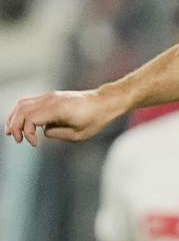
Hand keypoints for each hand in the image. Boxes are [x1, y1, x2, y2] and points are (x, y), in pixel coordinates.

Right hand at [6, 89, 123, 146]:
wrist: (105, 102)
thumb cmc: (96, 119)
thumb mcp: (78, 134)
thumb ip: (57, 134)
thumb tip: (43, 132)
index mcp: (58, 109)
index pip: (30, 118)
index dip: (27, 133)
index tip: (35, 144)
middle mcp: (51, 99)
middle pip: (21, 109)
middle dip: (14, 126)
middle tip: (16, 140)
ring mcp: (50, 96)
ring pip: (22, 104)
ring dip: (15, 118)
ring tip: (12, 132)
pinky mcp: (51, 97)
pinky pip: (30, 102)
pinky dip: (22, 113)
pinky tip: (22, 124)